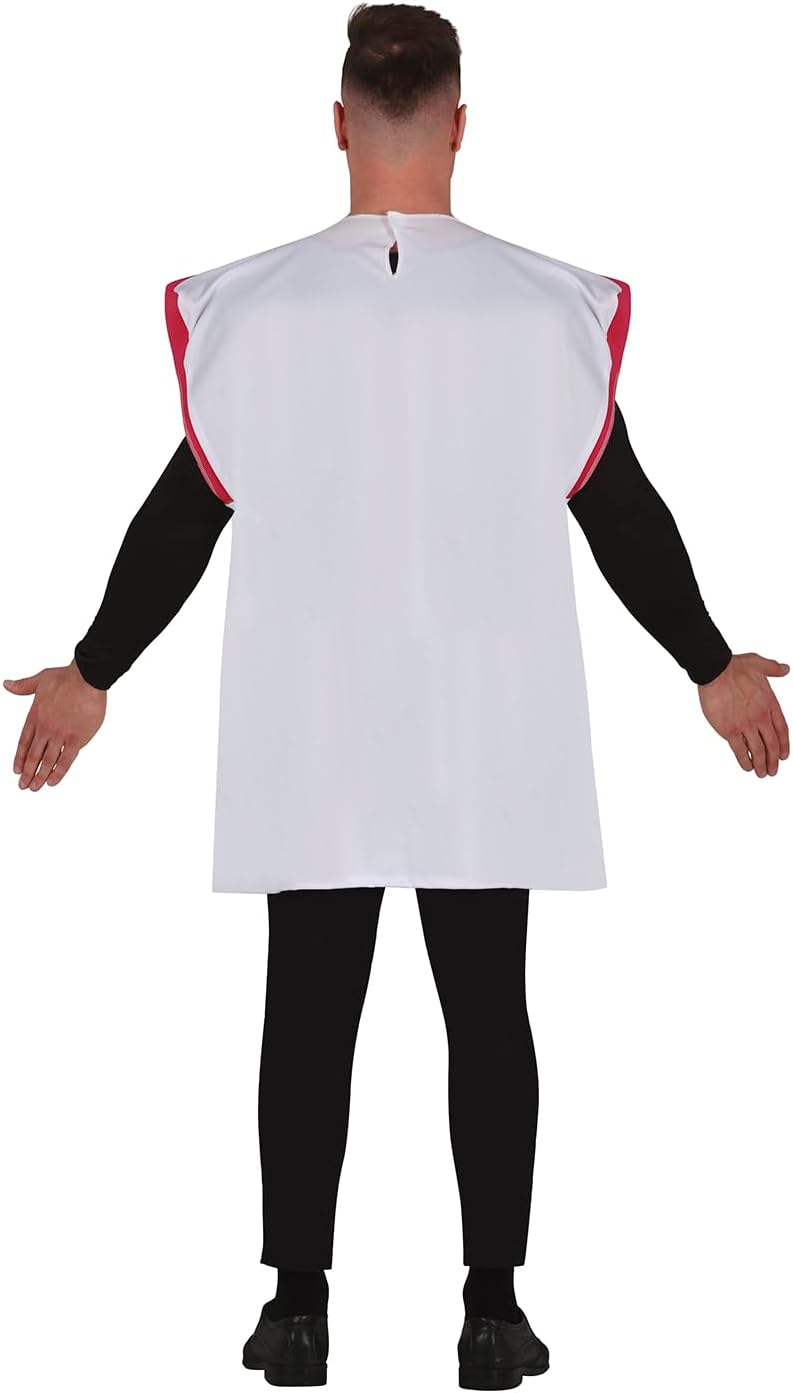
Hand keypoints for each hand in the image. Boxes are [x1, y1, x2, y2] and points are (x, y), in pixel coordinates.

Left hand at [3, 659, 106, 789]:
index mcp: (35, 716)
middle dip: (27, 773)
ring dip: (39, 776)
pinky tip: (52, 781)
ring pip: (47, 761)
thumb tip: (7, 684)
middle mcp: (46, 728)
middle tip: (23, 785)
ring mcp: (61, 735)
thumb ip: (23, 686)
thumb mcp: (40, 680)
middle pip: (33, 756)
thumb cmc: (66, 678)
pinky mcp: (77, 739)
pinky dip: (58, 772)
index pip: (23, 742)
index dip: (19, 758)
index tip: (17, 770)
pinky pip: (66, 760)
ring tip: (35, 787)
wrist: (86, 679)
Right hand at [697, 652, 789, 775]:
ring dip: (761, 765)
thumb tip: (785, 669)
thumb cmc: (735, 666)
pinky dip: (745, 761)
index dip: (784, 745)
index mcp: (770, 704)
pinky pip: (740, 750)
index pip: (782, 730)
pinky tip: (747, 767)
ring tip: (762, 773)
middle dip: (773, 760)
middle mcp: (760, 717)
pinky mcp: (730, 730)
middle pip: (771, 744)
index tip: (784, 755)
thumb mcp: (760, 664)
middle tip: (772, 770)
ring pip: (758, 751)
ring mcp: (746, 725)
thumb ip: (774, 668)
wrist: (716, 670)